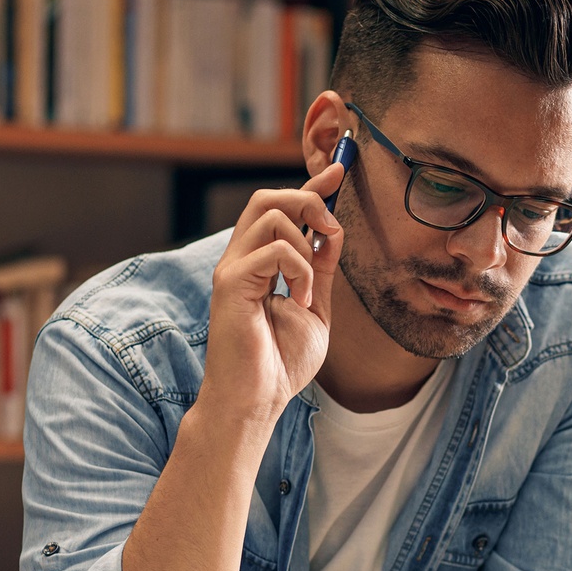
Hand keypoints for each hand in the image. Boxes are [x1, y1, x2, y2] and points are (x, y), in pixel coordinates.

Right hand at [197, 163, 345, 426]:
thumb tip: (333, 232)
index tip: (341, 170)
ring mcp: (232, 269)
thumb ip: (321, 270)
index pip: (281, 210)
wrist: (257, 400)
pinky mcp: (230, 283)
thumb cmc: (280, 363)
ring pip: (270, 213)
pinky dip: (300, 270)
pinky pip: (274, 249)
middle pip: (267, 197)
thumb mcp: (315, 308)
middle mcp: (241, 259)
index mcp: (259, 264)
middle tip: (331, 230)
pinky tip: (301, 301)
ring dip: (306, 243)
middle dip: (307, 199)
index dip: (312, 186)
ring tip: (310, 286)